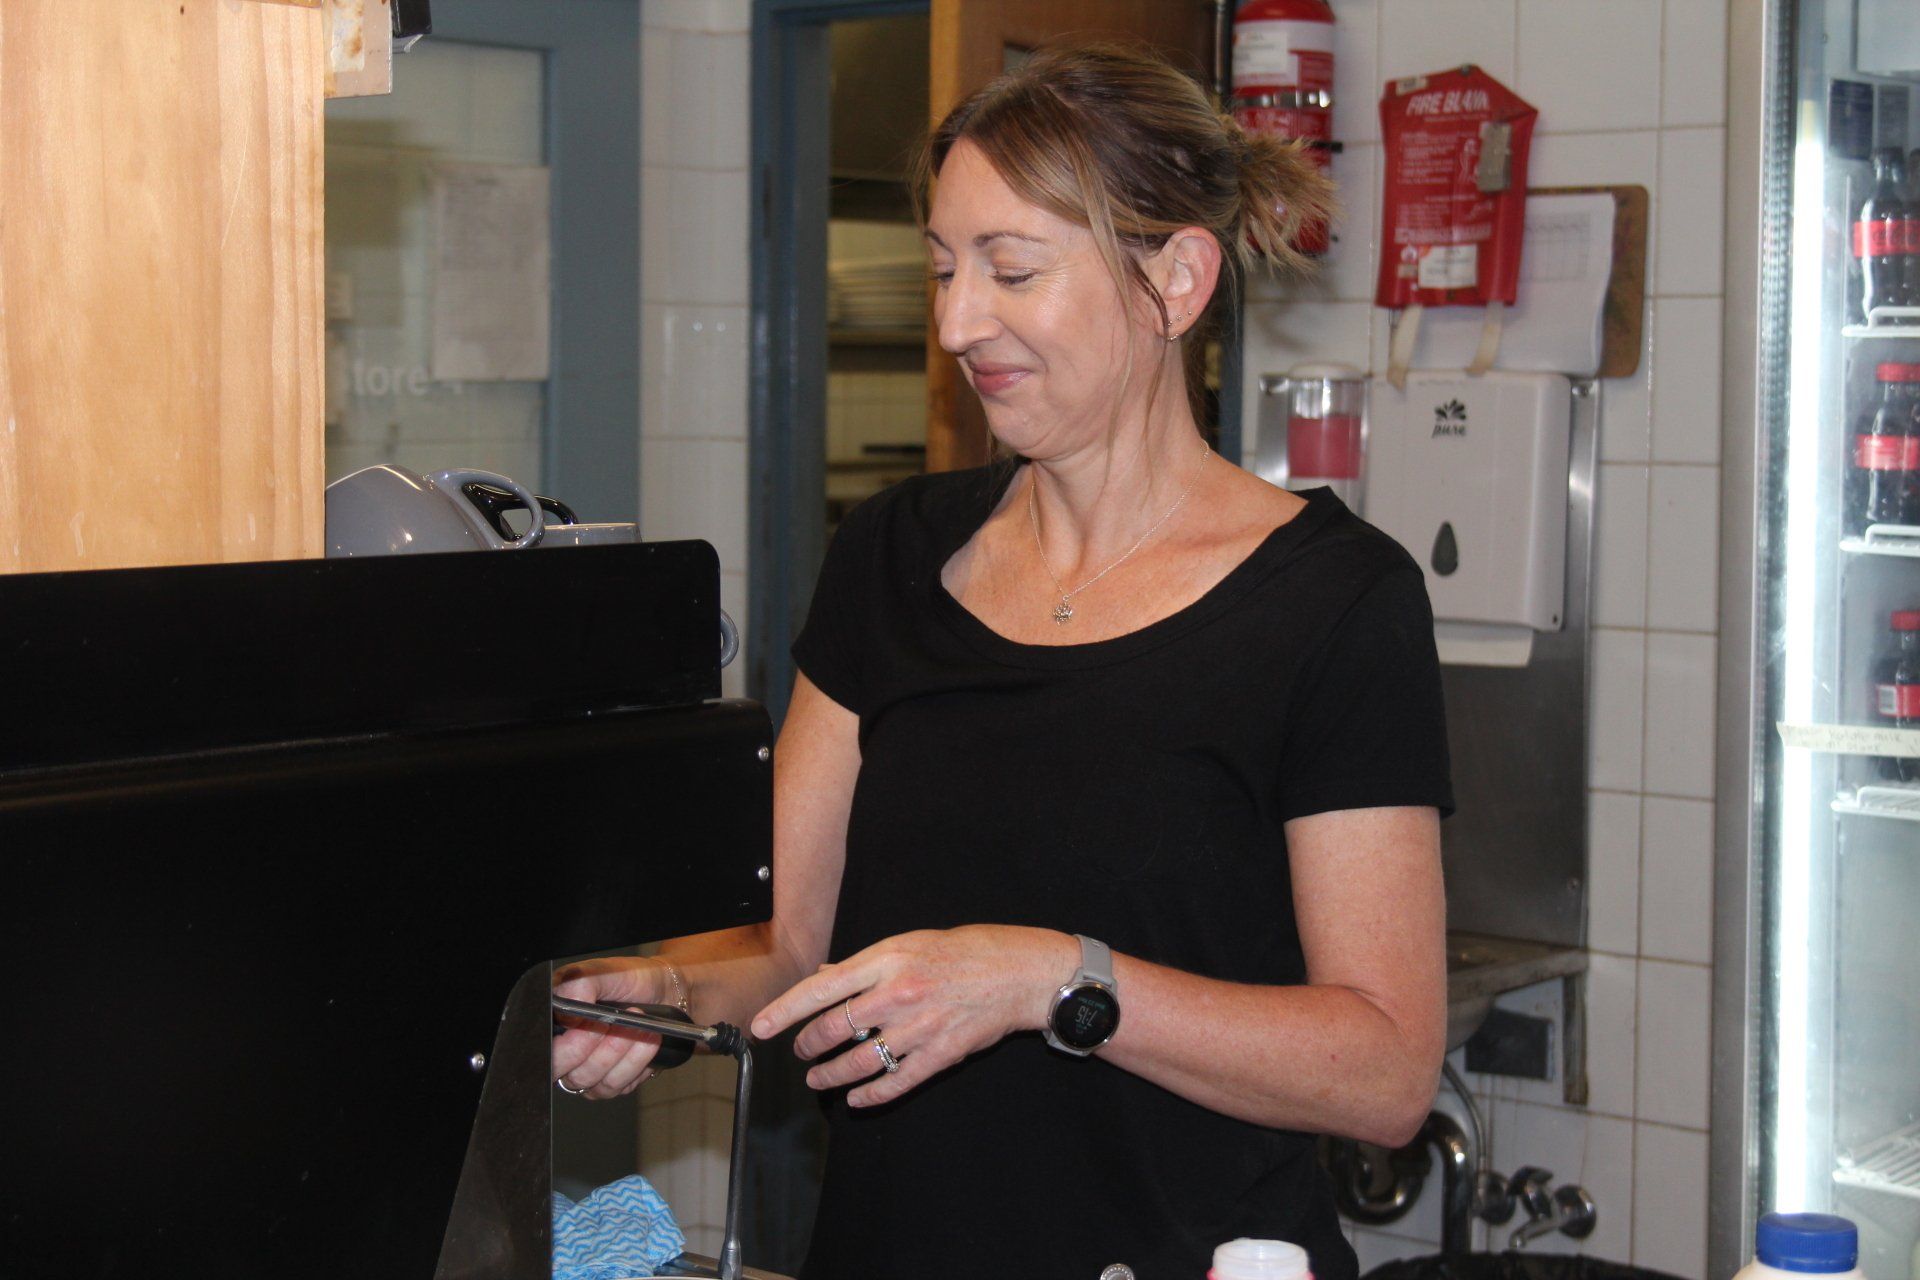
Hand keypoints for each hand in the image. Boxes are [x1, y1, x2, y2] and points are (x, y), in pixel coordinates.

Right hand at [551, 956, 672, 1099]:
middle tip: (616, 1025)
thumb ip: (579, 985)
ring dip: (621, 1053)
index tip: (592, 1025)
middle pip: (569, 1074)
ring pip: (596, 1082)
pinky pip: (618, 1086)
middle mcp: (566, 1054)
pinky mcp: (611, 1082)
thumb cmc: (628, 979)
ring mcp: (588, 1071)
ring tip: (640, 1027)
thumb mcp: (601, 971)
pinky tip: (648, 1040)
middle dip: (599, 1051)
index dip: (566, 1047)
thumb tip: (568, 1010)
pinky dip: (636, 1062)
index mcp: (554, 1024)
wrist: (663, 990)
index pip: (545, 1053)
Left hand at [750, 926, 1073, 1107]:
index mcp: (886, 960)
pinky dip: (871, 1095)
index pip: (820, 989)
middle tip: (800, 1052)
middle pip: (833, 1029)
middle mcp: (897, 994)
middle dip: (807, 1046)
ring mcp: (918, 1027)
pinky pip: (895, 1082)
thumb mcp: (910, 943)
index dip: (784, 1012)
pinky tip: (857, 1099)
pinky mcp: (939, 1055)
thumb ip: (866, 965)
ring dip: (831, 1075)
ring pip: (858, 1062)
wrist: (1019, 972)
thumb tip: (825, 975)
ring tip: (818, 1080)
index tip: (760, 1028)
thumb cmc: (965, 950)